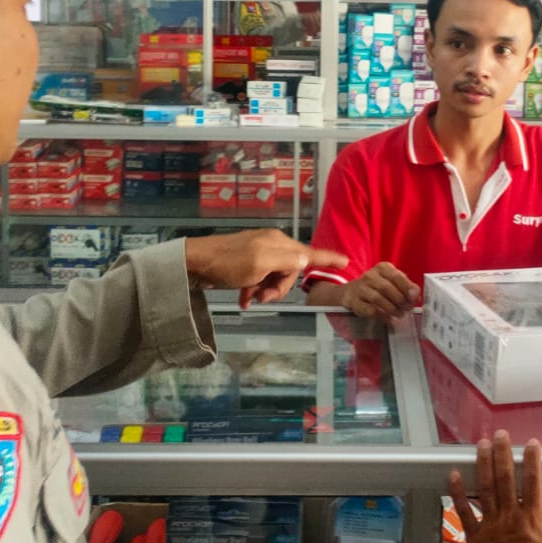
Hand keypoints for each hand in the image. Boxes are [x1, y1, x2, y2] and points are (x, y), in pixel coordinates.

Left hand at [184, 230, 346, 309]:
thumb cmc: (228, 263)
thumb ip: (286, 262)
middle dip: (280, 288)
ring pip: (275, 278)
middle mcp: (272, 245)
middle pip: (292, 271)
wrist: (195, 263)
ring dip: (265, 291)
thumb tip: (306, 261)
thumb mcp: (260, 264)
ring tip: (250, 299)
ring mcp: (259, 254)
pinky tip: (243, 300)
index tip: (346, 262)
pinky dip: (253, 290)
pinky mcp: (246, 263)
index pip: (310, 252)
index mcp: (279, 243)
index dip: (329, 258)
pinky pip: (259, 279)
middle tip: (263, 298)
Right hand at [338, 263, 419, 322]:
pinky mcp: (354, 302)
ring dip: (392, 309)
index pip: (396, 276)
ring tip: (399, 314)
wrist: (351, 292)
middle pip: (387, 288)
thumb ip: (405, 287)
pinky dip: (382, 316)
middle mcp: (370, 276)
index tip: (414, 298)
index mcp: (382, 268)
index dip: (407, 288)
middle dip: (400, 300)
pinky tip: (388, 318)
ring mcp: (360, 288)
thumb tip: (416, 296)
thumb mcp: (391, 281)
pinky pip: (370, 310)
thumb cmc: (376, 287)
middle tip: (407, 309)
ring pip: (378, 298)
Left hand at [447, 431, 541, 542]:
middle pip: (505, 477)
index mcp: (532, 518)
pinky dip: (458, 492)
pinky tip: (454, 475)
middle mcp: (510, 516)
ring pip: (485, 487)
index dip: (532, 460)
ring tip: (481, 444)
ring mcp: (490, 525)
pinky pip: (464, 511)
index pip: (533, 482)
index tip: (531, 443)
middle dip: (503, 453)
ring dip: (483, 463)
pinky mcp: (474, 537)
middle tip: (501, 435)